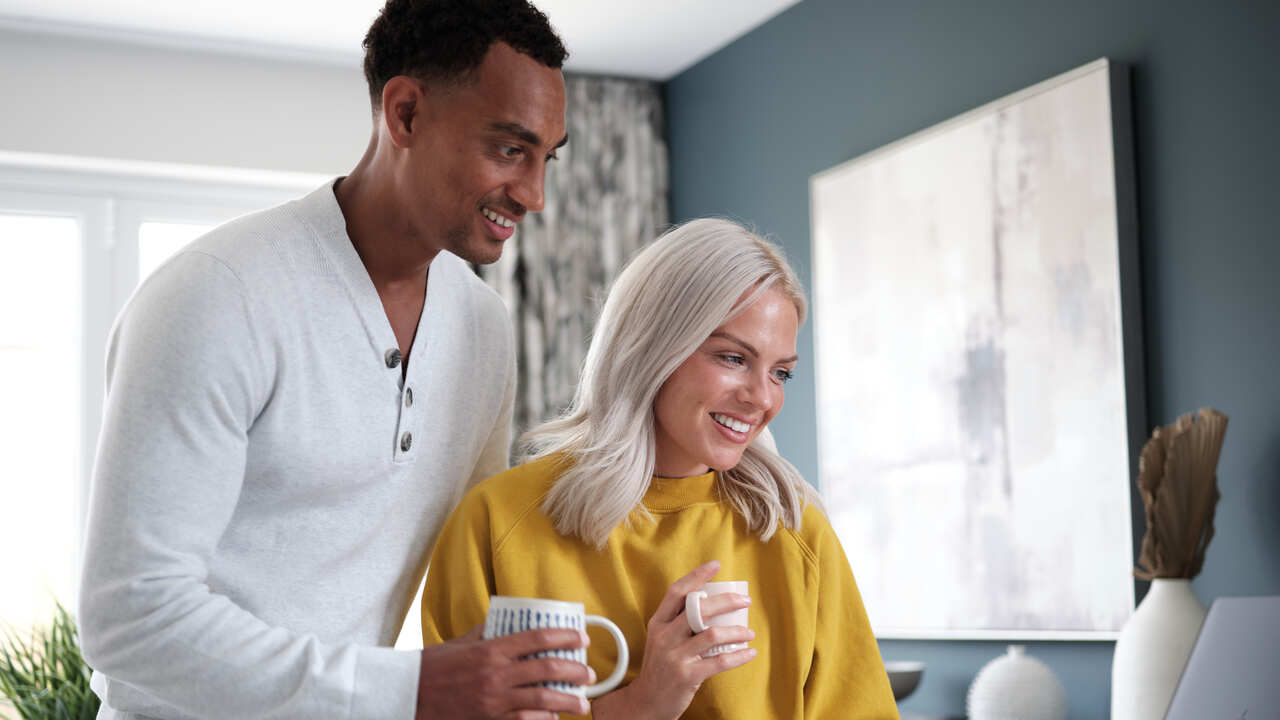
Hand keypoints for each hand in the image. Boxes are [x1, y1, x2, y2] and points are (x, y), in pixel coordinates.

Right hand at [415, 624, 594, 719]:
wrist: (408, 693)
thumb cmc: (434, 666)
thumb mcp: (461, 642)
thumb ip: (486, 634)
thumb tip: (506, 625)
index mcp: (492, 648)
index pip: (537, 638)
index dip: (565, 637)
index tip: (582, 638)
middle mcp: (497, 673)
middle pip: (547, 669)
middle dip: (574, 671)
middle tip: (589, 674)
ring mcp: (494, 699)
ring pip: (541, 699)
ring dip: (567, 701)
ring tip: (582, 703)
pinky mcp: (488, 719)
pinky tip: (553, 718)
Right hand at [592, 561, 754, 719]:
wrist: (647, 701)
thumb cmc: (660, 666)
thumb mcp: (661, 639)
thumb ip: (679, 622)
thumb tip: (711, 603)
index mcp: (658, 623)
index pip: (677, 592)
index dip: (697, 576)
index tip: (715, 565)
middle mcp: (665, 636)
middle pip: (699, 608)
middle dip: (726, 601)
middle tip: (744, 601)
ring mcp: (675, 656)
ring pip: (713, 634)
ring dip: (736, 631)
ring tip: (749, 632)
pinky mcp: (687, 675)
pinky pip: (720, 662)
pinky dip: (739, 656)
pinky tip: (749, 652)